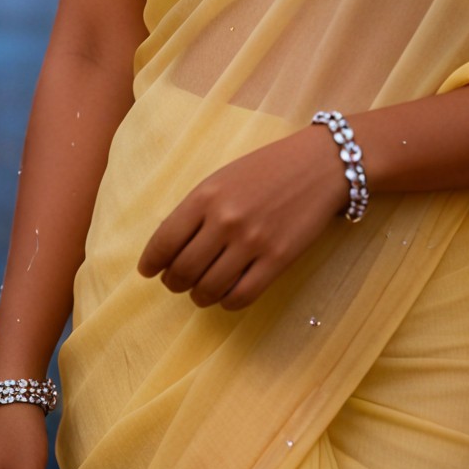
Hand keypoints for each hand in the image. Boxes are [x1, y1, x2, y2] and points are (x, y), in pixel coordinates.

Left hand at [137, 127, 351, 310]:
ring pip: (208, 289)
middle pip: (183, 271)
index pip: (164, 241)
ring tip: (201, 291)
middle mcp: (225, 220)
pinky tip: (227, 295)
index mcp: (205, 196)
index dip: (151, 263)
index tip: (148, 272)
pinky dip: (227, 303)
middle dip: (174, 283)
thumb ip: (196, 209)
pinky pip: (241, 297)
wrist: (319, 166)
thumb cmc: (267, 170)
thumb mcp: (222, 179)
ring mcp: (252, 242)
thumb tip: (170, 248)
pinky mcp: (278, 260)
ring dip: (198, 296)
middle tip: (177, 282)